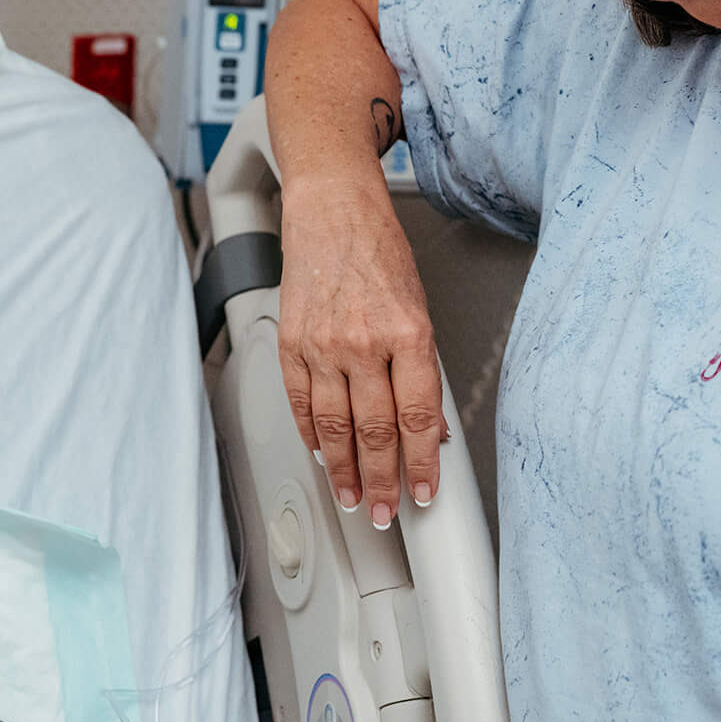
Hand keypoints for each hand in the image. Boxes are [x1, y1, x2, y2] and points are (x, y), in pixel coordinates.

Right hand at [276, 171, 446, 528]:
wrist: (332, 211)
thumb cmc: (380, 253)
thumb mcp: (421, 309)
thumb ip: (422, 370)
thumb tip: (427, 425)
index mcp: (408, 333)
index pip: (417, 417)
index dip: (421, 465)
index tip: (424, 492)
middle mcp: (364, 342)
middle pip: (374, 431)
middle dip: (381, 481)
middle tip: (383, 510)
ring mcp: (323, 345)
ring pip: (333, 426)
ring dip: (343, 469)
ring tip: (351, 495)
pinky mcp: (293, 343)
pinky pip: (300, 401)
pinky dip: (311, 432)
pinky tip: (321, 452)